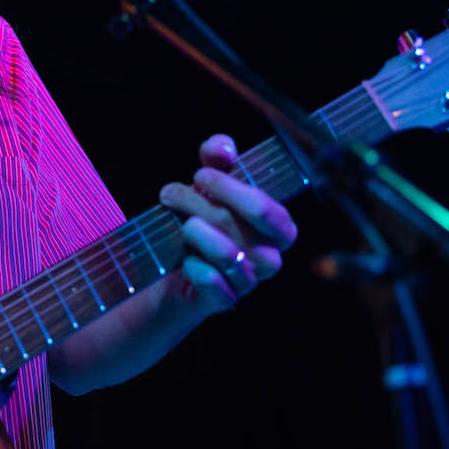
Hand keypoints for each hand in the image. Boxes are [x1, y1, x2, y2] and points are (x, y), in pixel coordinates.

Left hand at [159, 133, 297, 314]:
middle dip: (203, 204)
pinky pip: (218, 289)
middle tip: (172, 193)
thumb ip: (218, 158)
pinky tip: (185, 259)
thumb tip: (223, 147)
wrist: (178, 265)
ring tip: (182, 223)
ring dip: (200, 235)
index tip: (200, 174)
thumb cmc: (204, 218)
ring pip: (231, 258)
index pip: (269, 212)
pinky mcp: (225, 300)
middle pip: (243, 229)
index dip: (235, 192)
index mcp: (277, 228)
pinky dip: (200, 271)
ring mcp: (248, 281)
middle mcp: (268, 256)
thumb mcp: (209, 183)